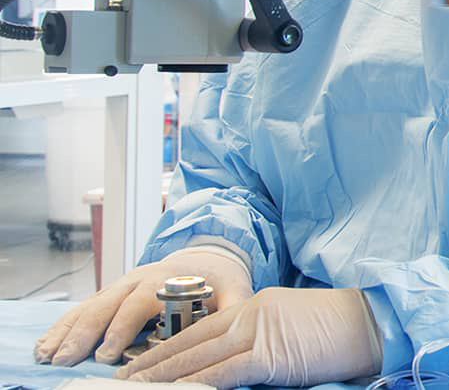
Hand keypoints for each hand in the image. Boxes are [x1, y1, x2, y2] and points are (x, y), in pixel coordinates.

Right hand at [36, 246, 253, 365]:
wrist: (210, 257)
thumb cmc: (221, 280)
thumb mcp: (234, 292)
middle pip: (105, 307)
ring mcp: (120, 286)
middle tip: (66, 359)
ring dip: (66, 332)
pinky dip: (62, 327)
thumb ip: (233, 309)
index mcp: (164, 280)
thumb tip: (234, 331)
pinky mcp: (111, 295)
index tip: (107, 354)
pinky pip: (82, 309)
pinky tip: (46, 344)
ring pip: (88, 308)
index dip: (121, 329)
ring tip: (47, 355)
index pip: (138, 305)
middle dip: (83, 335)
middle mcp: (137, 281)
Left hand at [116, 287, 381, 387]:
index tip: (143, 360)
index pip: (200, 328)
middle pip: (191, 340)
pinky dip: (199, 382)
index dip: (168, 345)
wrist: (371, 322)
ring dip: (165, 374)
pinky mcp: (269, 355)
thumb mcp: (291, 327)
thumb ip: (259, 340)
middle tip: (124, 375)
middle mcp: (250, 314)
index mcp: (255, 305)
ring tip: (137, 386)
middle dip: (154, 360)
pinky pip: (224, 372)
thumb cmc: (340, 328)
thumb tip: (233, 364)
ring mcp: (258, 333)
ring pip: (199, 357)